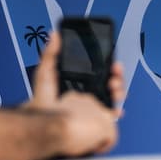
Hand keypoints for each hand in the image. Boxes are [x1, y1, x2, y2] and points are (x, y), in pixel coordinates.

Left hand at [31, 29, 120, 156]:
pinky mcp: (96, 125)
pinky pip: (111, 117)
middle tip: (115, 73)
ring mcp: (93, 111)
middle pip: (109, 85)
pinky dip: (117, 112)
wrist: (43, 124)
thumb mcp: (45, 73)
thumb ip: (50, 54)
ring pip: (113, 98)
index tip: (113, 62)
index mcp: (78, 84)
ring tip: (115, 87)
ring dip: (119, 91)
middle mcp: (87, 97)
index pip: (98, 74)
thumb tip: (54, 35)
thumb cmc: (41, 101)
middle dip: (117, 77)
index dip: (109, 67)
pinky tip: (116, 109)